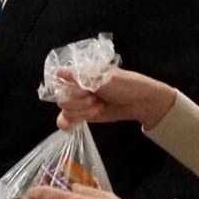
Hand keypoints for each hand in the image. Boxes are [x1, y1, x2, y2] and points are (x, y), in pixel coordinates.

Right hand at [54, 67, 175, 130]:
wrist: (139, 102)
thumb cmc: (123, 84)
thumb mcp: (104, 77)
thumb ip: (80, 77)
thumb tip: (59, 72)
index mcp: (80, 74)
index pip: (61, 81)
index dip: (71, 88)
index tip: (85, 90)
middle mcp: (76, 87)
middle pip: (63, 98)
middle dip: (79, 102)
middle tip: (95, 99)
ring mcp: (79, 102)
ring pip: (66, 110)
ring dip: (82, 112)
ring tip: (98, 107)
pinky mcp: (82, 115)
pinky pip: (66, 120)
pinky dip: (67, 123)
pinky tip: (71, 126)